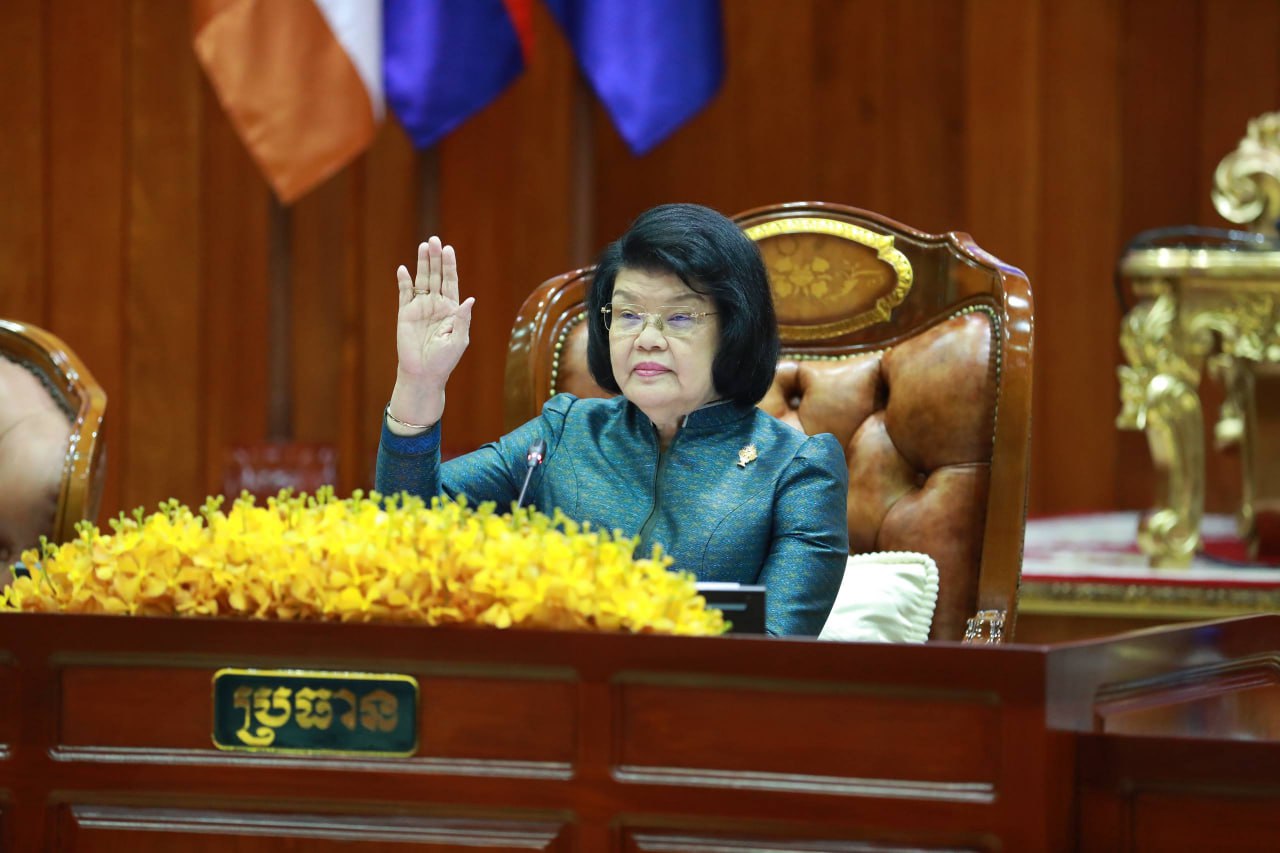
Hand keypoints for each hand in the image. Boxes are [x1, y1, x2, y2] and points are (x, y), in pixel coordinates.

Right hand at [388, 237, 474, 428]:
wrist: (423, 374)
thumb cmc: (444, 360)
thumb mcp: (458, 340)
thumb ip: (463, 319)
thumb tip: (470, 299)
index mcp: (452, 310)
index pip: (451, 282)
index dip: (449, 266)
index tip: (448, 249)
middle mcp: (436, 305)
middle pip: (436, 276)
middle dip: (435, 258)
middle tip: (434, 240)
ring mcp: (420, 308)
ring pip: (421, 280)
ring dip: (422, 263)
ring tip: (423, 246)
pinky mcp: (405, 314)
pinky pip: (404, 294)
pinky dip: (404, 281)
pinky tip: (404, 269)